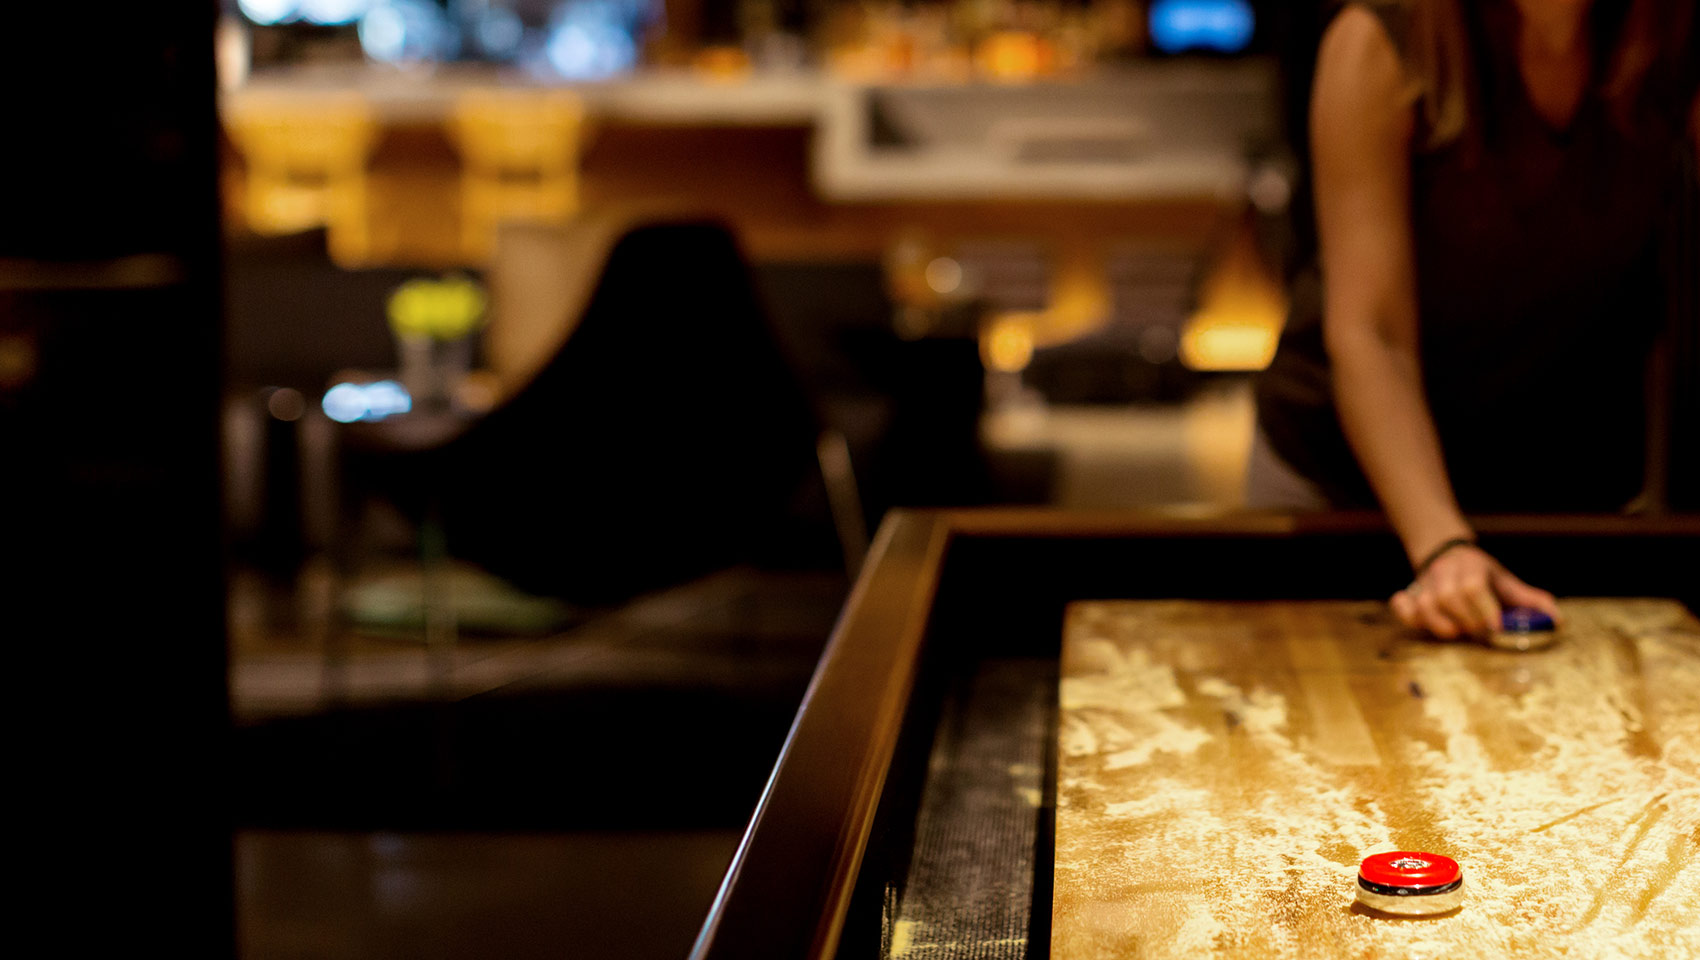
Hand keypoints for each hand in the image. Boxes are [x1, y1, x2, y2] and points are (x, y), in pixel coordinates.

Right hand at [1389, 544, 1560, 638]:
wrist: (1446, 553)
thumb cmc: (1480, 573)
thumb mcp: (1504, 581)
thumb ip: (1528, 600)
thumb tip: (1556, 619)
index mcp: (1471, 566)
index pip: (1472, 585)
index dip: (1484, 607)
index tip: (1495, 626)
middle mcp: (1444, 573)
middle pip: (1448, 596)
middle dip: (1467, 620)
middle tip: (1480, 631)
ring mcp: (1424, 584)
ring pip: (1426, 604)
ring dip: (1441, 624)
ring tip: (1457, 631)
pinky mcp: (1410, 595)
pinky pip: (1401, 605)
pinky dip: (1407, 614)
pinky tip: (1420, 619)